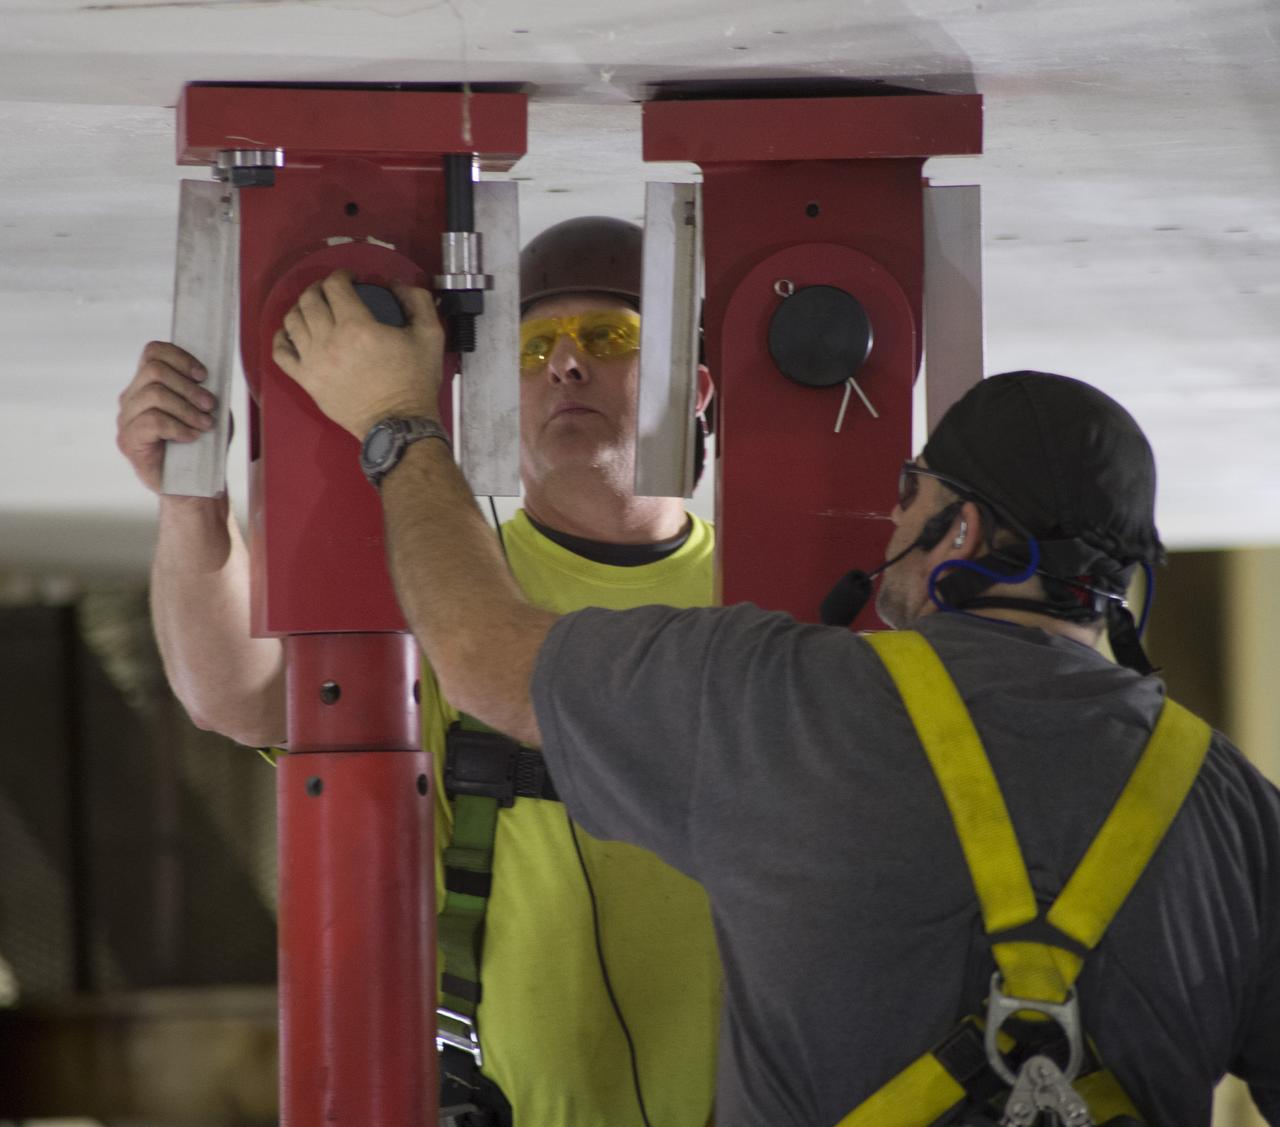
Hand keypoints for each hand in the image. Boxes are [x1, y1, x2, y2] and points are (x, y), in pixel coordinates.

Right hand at [117, 341, 216, 493]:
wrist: (196, 485)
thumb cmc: (204, 446)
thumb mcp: (211, 411)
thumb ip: (205, 388)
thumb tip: (207, 372)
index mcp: (148, 384)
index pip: (153, 352)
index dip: (180, 357)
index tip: (205, 375)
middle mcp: (132, 398)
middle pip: (154, 370)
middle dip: (188, 387)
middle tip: (210, 406)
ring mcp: (126, 420)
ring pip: (154, 395)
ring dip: (187, 408)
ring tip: (205, 425)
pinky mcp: (127, 441)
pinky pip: (152, 421)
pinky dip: (178, 427)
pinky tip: (192, 437)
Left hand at [272, 269, 444, 439]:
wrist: (399, 424)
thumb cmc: (414, 383)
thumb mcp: (430, 336)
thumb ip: (416, 301)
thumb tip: (395, 285)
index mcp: (358, 326)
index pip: (335, 286)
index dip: (341, 275)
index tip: (349, 278)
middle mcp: (329, 340)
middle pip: (309, 299)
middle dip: (319, 288)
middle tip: (331, 291)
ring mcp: (313, 362)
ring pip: (292, 321)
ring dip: (301, 308)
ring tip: (313, 310)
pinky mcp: (307, 381)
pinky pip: (281, 353)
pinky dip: (282, 338)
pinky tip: (291, 334)